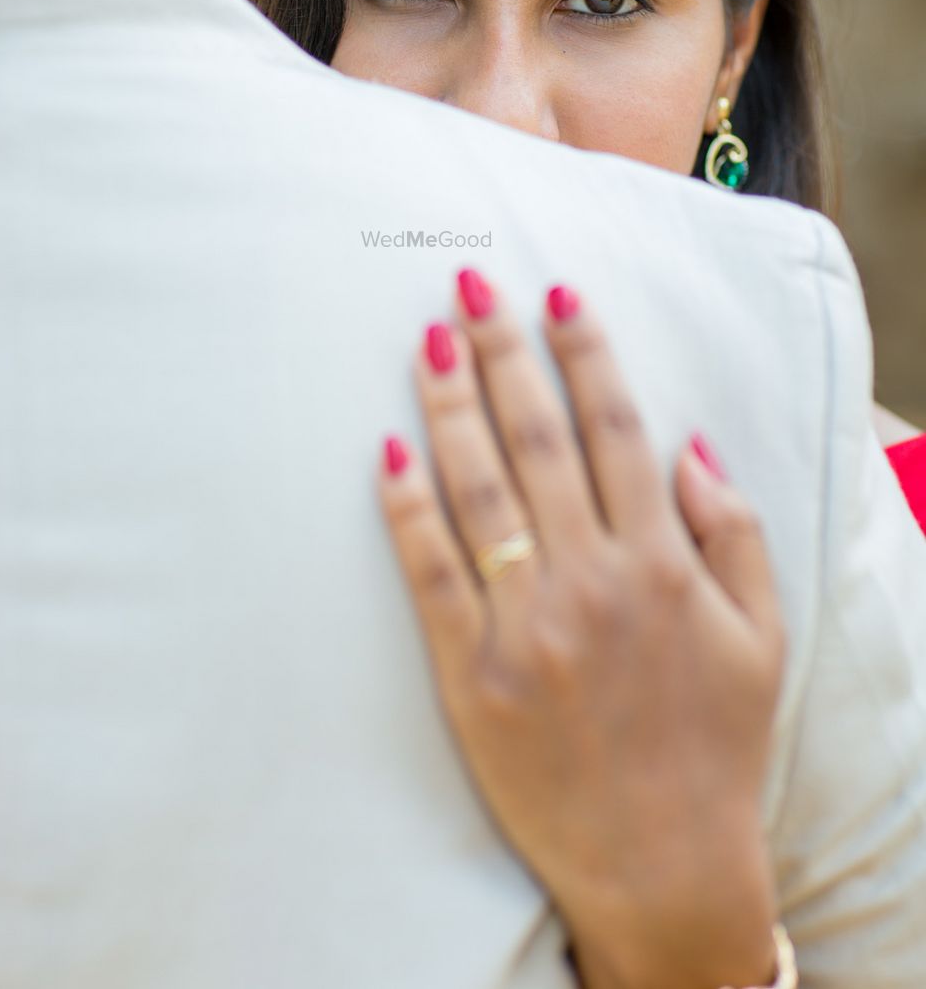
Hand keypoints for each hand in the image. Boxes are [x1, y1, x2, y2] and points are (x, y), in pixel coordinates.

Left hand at [378, 271, 783, 988]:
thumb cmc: (713, 742)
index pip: (615, 427)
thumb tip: (687, 443)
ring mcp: (524, 625)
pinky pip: (428, 573)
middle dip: (501, 349)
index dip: (585, 351)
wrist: (663, 864)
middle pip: (535, 437)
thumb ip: (733, 530)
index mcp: (661, 561)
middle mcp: (591, 578)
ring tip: (425, 340)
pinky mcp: (468, 673)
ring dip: (448, 405)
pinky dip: (405, 509)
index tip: (558, 292)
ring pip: (477, 488)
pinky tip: (387, 452)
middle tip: (469, 284)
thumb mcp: (761, 635)